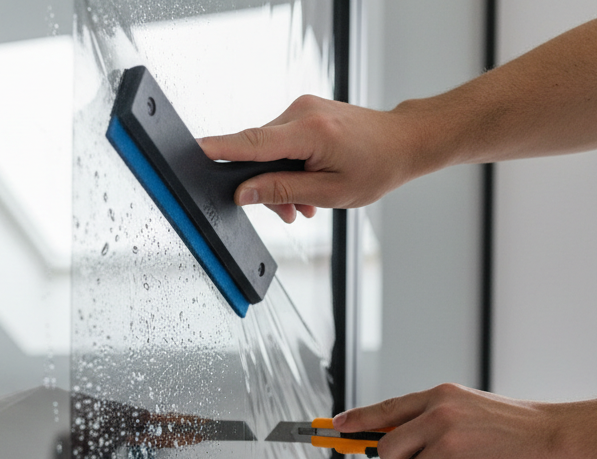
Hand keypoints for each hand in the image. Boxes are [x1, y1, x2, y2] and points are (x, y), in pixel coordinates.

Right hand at [197, 95, 423, 222]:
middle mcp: (301, 112)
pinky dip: (288, 165)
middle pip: (257, 151)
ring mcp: (302, 108)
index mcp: (310, 131)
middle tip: (290, 212)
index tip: (194, 150)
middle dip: (265, 185)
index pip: (252, 142)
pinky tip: (307, 184)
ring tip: (305, 204)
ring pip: (268, 150)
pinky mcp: (304, 112)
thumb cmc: (376, 167)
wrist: (403, 142)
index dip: (219, 148)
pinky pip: (281, 142)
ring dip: (279, 179)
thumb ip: (281, 191)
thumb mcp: (329, 192)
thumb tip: (243, 193)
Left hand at [334, 383, 563, 458]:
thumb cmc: (516, 430)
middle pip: (389, 451)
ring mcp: (447, 446)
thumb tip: (394, 442)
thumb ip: (432, 420)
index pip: (387, 410)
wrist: (556, 441)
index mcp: (440, 398)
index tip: (338, 427)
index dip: (358, 421)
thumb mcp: (469, 409)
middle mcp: (438, 417)